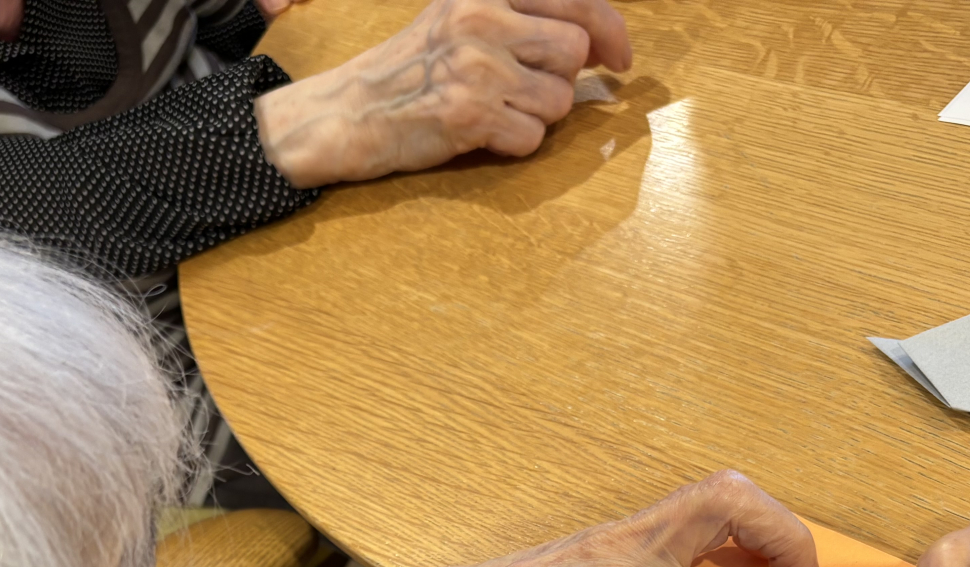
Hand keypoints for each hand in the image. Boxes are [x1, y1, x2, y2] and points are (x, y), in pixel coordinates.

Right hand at [252, 0, 631, 188]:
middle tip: (527, 94)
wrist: (348, 111)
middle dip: (559, 82)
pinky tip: (478, 134)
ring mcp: (476, 67)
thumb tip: (596, 38)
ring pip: (557, 102)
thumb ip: (518, 17)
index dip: (610, 30)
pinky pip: (530, 140)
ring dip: (535, 117)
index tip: (622, 58)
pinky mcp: (469, 114)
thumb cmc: (410, 70)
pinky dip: (512, 146)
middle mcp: (481, 18)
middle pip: (573, 53)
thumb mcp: (459, 17)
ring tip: (492, 112)